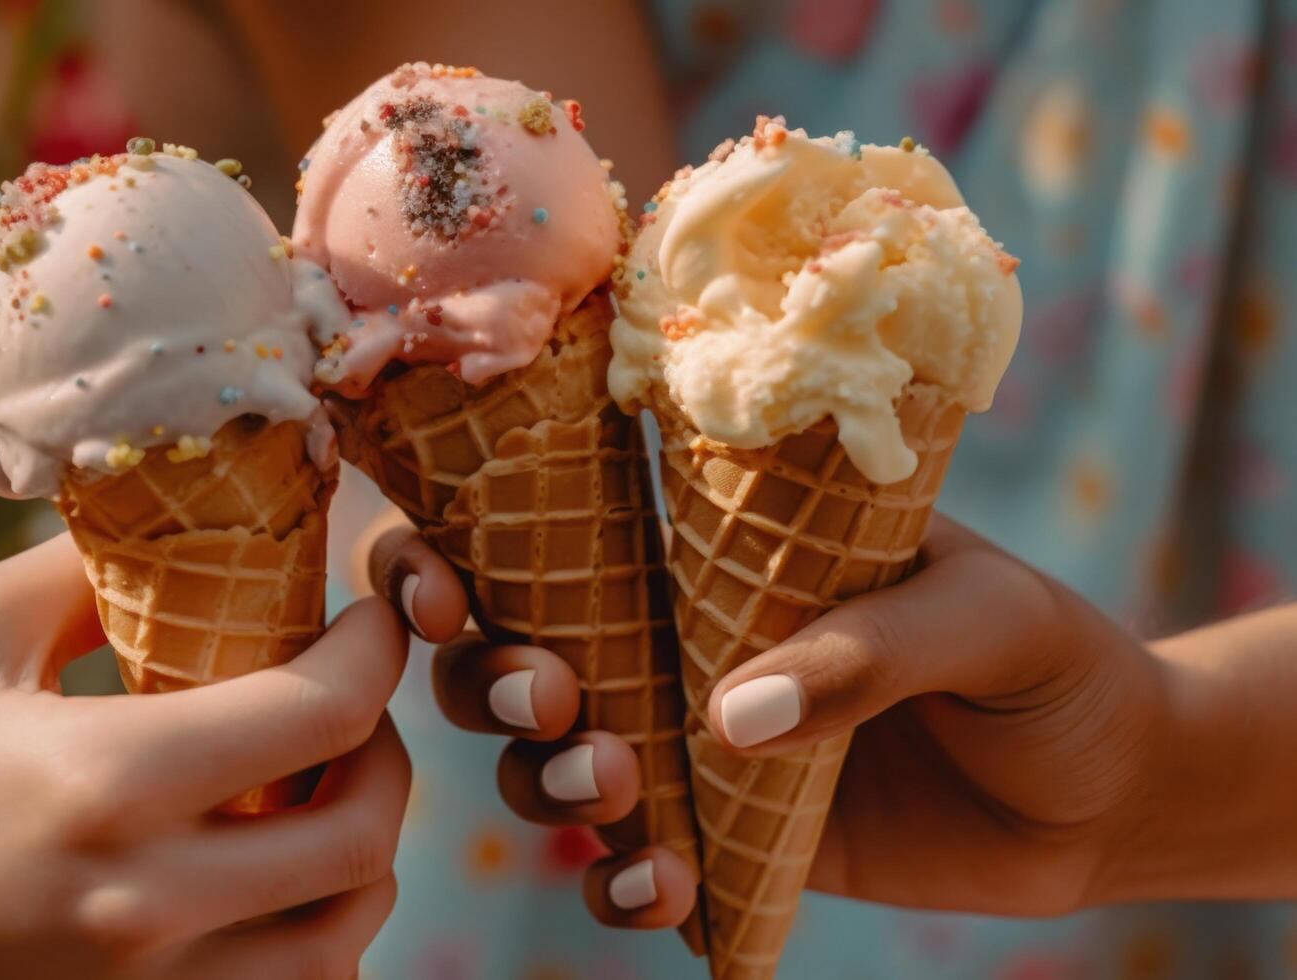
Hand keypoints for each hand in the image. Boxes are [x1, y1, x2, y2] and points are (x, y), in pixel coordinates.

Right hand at [0, 535, 412, 979]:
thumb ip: (82, 571)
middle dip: (385, 755)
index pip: (322, 713)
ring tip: (319, 794)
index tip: (369, 617)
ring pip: (345, 936)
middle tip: (351, 706)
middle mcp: (150, 903)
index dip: (376, 651)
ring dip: (361, 854)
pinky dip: (317, 936)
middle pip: (363, 838)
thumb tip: (187, 527)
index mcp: (107, 784)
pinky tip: (273, 882)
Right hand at [417, 514, 1171, 928]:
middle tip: (551, 703)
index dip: (451, 552)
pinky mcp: (721, 843)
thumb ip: (864, 651)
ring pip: (545, 768)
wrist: (1112, 787)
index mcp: (704, 553)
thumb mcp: (982, 619)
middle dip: (488, 681)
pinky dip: (621, 887)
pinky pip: (630, 869)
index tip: (442, 591)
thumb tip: (729, 722)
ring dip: (547, 786)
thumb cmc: (1048, 659)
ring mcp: (687, 748)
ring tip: (620, 794)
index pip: (538, 529)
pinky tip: (662, 892)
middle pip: (505, 655)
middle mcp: (669, 644)